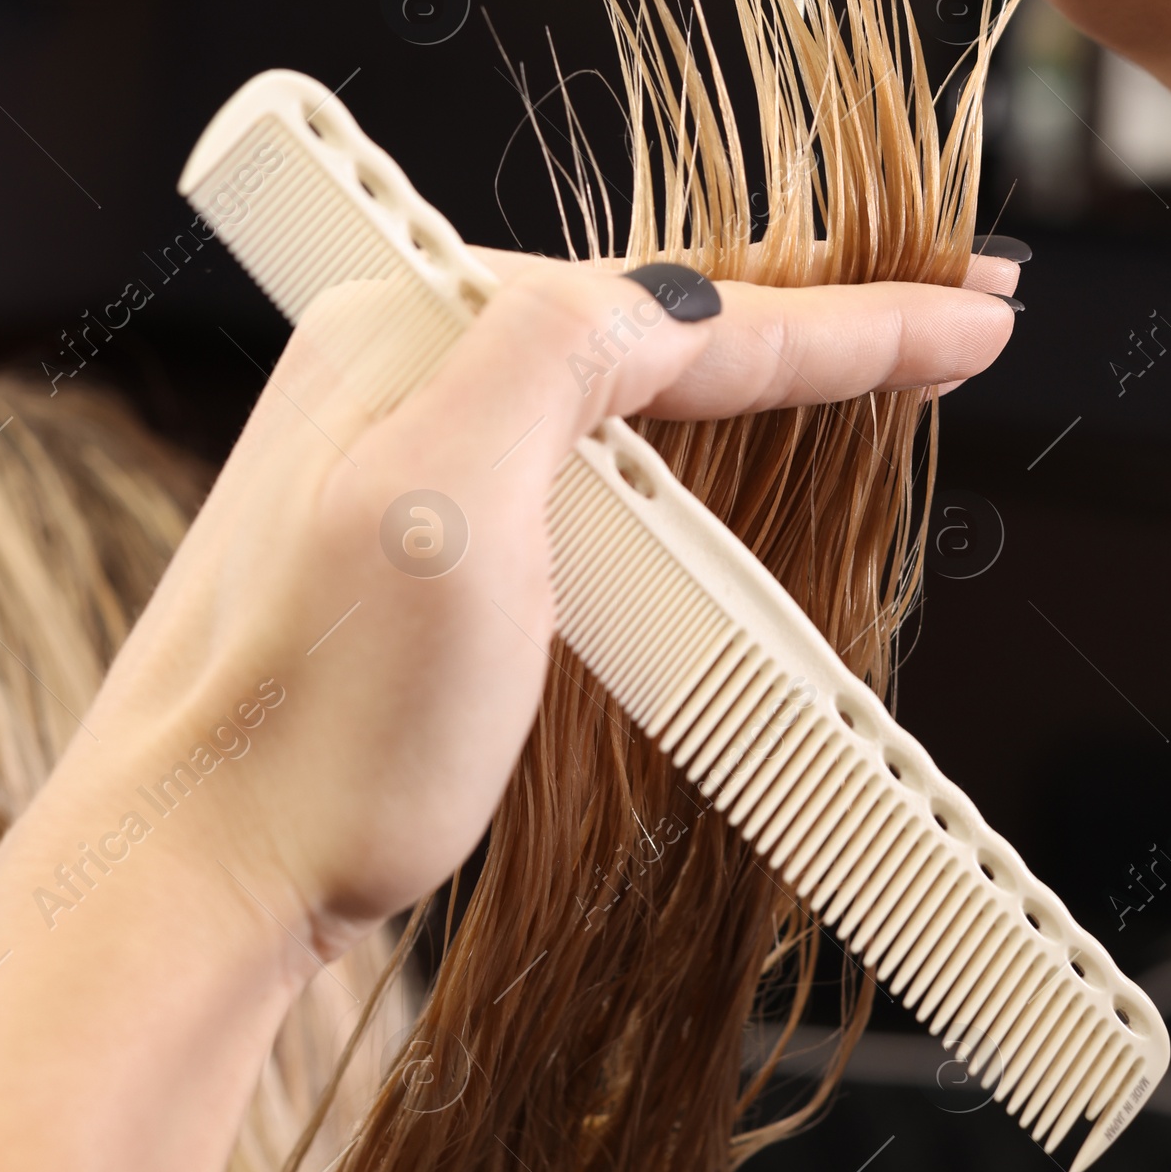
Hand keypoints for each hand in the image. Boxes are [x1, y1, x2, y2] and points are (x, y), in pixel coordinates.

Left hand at [0, 254, 1015, 1171]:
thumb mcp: (446, 506)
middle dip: (811, 318)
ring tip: (867, 362)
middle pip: (658, 330)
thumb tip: (665, 292)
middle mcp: (405, 373)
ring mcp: (410, 462)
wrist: (198, 878)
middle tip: (947, 310)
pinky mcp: (423, 551)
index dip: (845, 318)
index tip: (972, 316)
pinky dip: (683, 462)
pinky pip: (587, 475)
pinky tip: (722, 458)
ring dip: (754, 382)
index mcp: (412, 331)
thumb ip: (556, 355)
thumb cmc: (311, 723)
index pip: (677, 311)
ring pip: (629, 400)